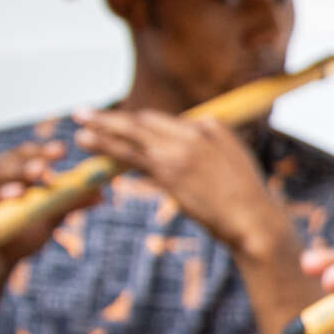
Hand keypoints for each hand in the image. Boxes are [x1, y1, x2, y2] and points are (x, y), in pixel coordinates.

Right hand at [0, 142, 97, 285]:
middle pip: (2, 167)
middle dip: (23, 167)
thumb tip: (100, 193)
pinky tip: (1, 204)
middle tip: (44, 167)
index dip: (39, 152)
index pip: (19, 156)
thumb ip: (67, 204)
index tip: (61, 150)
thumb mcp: (45, 219)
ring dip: (4, 187)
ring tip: (22, 190)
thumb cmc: (17, 239)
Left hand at [75, 110, 285, 261]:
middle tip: (85, 113)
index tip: (119, 125)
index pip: (165, 120)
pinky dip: (107, 146)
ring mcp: (180, 151)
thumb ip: (213, 144)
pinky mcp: (169, 171)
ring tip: (79, 123)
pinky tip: (88, 142)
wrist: (254, 220)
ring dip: (102, 128)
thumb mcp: (236, 160)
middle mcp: (193, 133)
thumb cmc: (248, 198)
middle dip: (112, 118)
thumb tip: (196, 136)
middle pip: (143, 121)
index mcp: (211, 127)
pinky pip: (131, 155)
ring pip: (132, 133)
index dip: (138, 123)